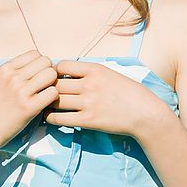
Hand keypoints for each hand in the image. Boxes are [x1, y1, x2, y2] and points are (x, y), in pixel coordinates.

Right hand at [0, 50, 58, 151]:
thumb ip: (15, 72)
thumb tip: (38, 65)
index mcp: (5, 68)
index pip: (35, 53)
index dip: (40, 64)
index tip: (37, 76)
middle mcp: (13, 77)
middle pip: (46, 61)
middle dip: (48, 72)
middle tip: (44, 86)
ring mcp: (21, 91)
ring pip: (51, 75)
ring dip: (52, 84)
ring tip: (45, 94)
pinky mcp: (28, 107)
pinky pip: (53, 93)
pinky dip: (53, 98)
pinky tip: (45, 105)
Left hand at [43, 59, 166, 137]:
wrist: (144, 113)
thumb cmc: (128, 92)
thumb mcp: (110, 73)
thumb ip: (89, 72)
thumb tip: (67, 71)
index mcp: (95, 69)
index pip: (62, 65)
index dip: (54, 71)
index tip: (53, 78)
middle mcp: (89, 84)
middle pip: (56, 83)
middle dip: (47, 88)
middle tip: (42, 92)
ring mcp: (88, 103)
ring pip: (55, 100)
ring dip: (47, 103)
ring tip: (43, 104)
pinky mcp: (88, 120)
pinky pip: (60, 118)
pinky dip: (51, 118)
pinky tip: (49, 117)